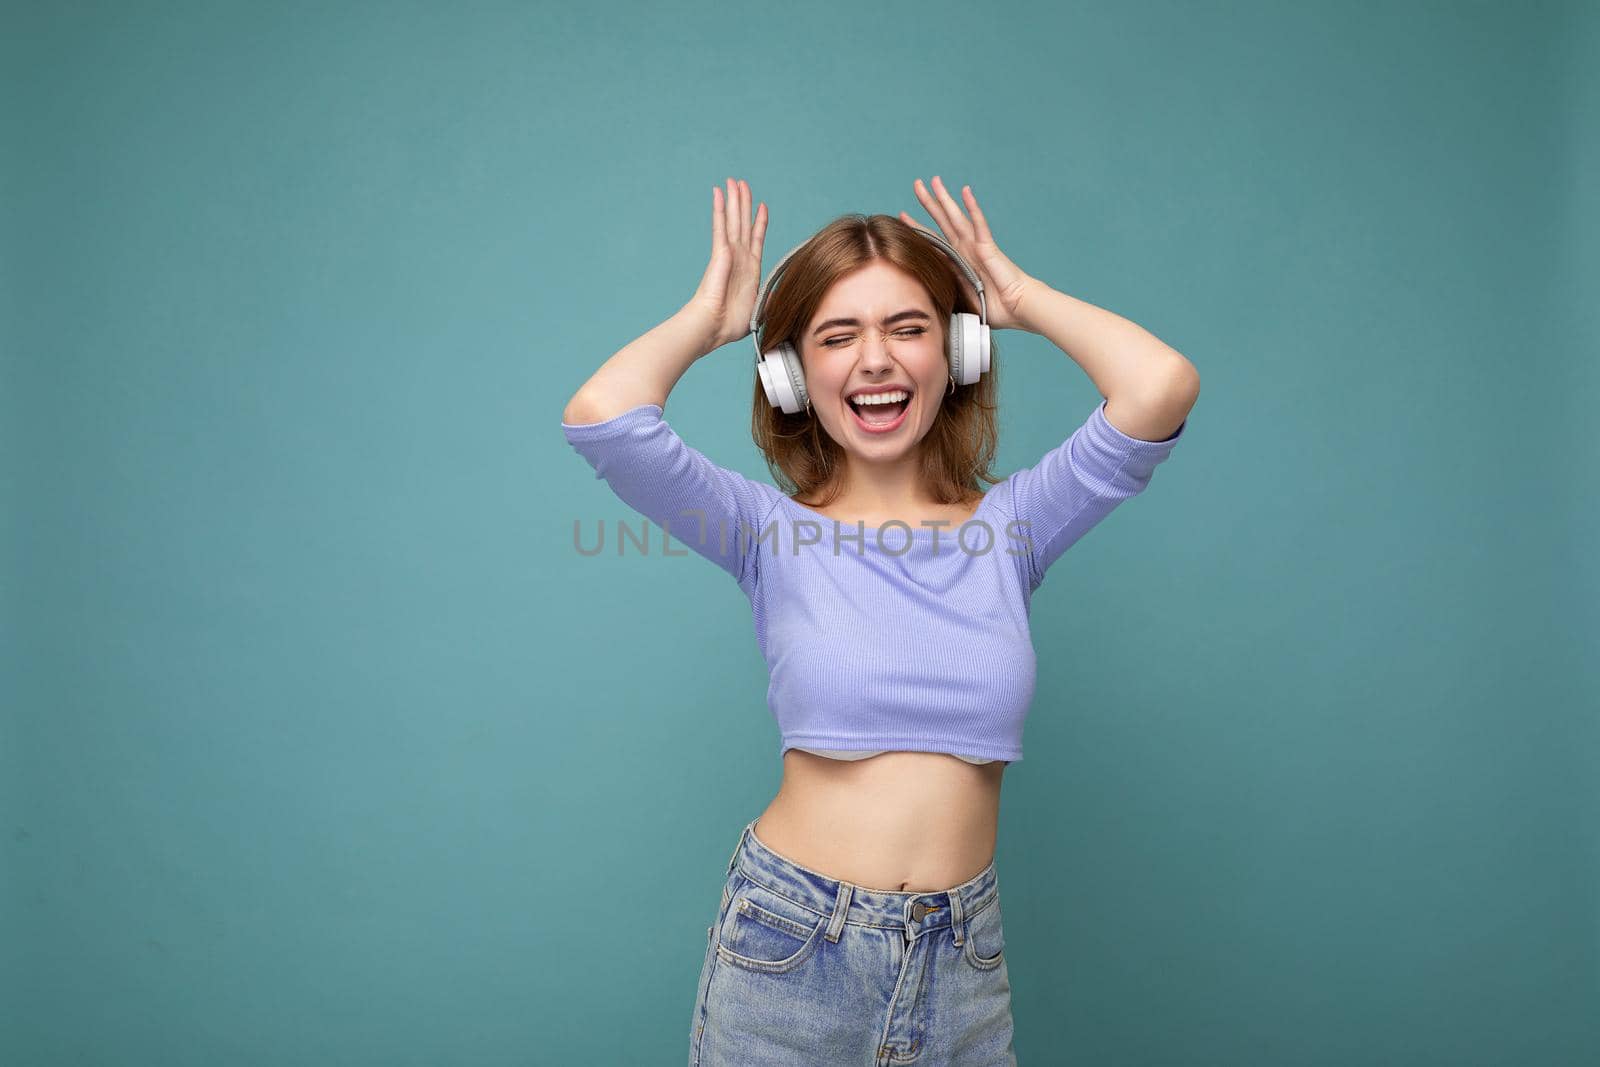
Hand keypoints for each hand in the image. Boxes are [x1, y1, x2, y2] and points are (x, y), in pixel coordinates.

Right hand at [685, 177, 768, 349]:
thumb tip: (780, 299)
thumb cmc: (730, 324)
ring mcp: (729, 253)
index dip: (759, 222)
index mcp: (750, 269)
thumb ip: (770, 300)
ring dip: (734, 199)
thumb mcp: (759, 310)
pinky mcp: (720, 253)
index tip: (762, 206)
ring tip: (733, 180)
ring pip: (733, 219)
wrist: (713, 326)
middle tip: (741, 183)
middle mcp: (739, 257)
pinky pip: (721, 226)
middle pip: (742, 223)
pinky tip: (718, 192)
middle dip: (743, 203)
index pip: (756, 239)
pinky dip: (720, 209)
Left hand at [900, 177, 1039, 332]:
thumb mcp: (962, 298)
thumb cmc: (995, 307)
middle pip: (943, 220)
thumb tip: (926, 290)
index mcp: (959, 260)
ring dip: (945, 199)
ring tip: (934, 180)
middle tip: (917, 184)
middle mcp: (966, 248)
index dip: (918, 227)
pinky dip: (972, 208)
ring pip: (956, 217)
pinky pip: (979, 225)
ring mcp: (976, 245)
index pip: (934, 240)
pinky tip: (966, 192)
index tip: (902, 215)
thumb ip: (946, 289)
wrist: (1017, 307)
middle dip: (928, 202)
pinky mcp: (988, 247)